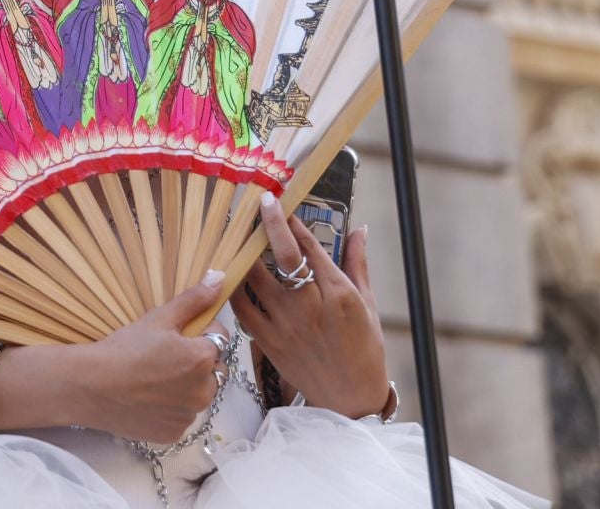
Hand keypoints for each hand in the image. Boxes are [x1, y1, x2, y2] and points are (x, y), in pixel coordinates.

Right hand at [73, 273, 227, 443]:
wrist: (90, 387)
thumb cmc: (124, 348)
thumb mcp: (159, 318)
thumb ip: (193, 300)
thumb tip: (220, 278)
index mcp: (203, 359)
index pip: (219, 339)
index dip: (199, 333)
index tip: (174, 335)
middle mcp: (204, 391)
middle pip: (212, 370)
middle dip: (197, 361)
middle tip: (164, 356)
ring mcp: (189, 416)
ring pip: (198, 394)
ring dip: (186, 386)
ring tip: (154, 378)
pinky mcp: (173, 434)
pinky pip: (181, 415)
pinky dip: (171, 408)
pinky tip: (148, 398)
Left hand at [230, 191, 389, 419]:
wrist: (350, 399)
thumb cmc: (364, 349)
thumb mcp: (367, 304)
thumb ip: (357, 263)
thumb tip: (358, 229)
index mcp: (338, 293)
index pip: (310, 245)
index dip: (292, 219)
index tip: (279, 200)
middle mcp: (310, 306)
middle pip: (283, 255)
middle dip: (268, 223)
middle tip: (258, 202)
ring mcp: (286, 325)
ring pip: (256, 279)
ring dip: (246, 253)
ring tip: (238, 234)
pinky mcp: (269, 343)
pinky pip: (243, 310)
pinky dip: (235, 290)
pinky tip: (232, 275)